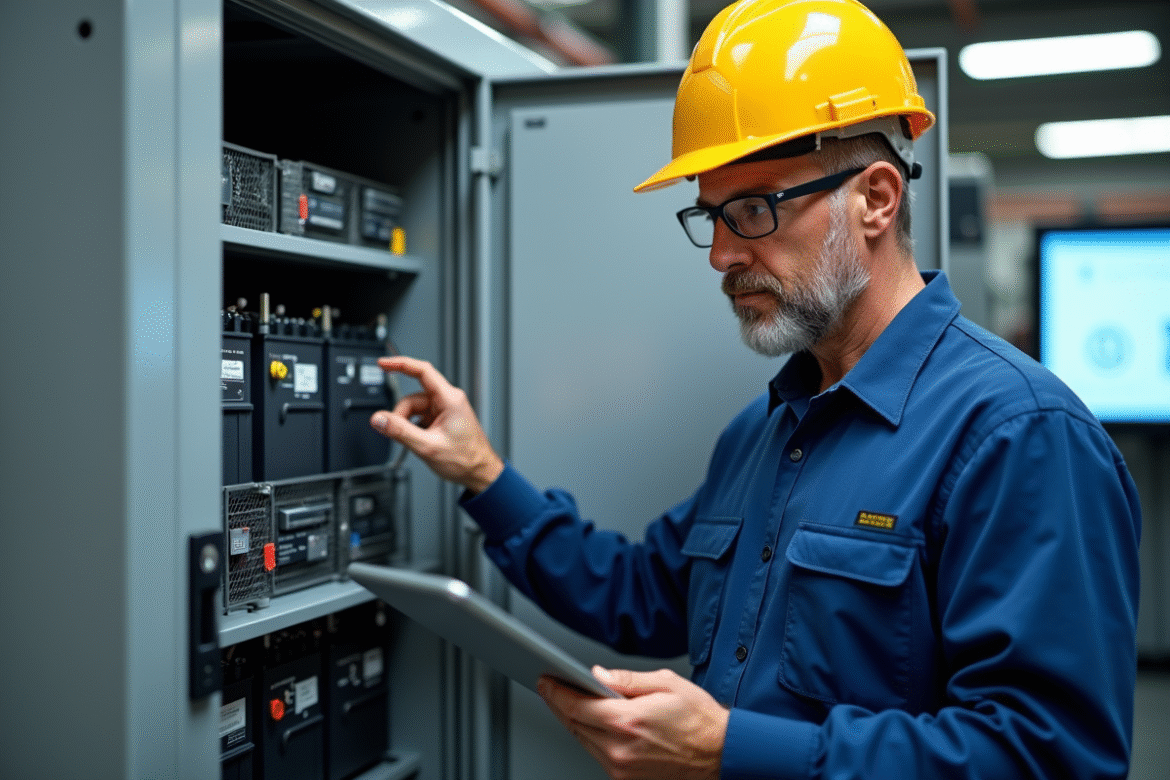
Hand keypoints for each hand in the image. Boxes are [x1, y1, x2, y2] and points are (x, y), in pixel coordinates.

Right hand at [369, 356, 503, 492]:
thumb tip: (379, 419)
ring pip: (414, 409)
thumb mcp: (428, 447)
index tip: (383, 363)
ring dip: (408, 425)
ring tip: (417, 442)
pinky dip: (415, 429)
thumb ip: (400, 432)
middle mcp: (448, 401)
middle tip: (399, 434)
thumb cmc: (466, 460)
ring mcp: (445, 410)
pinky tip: (420, 441)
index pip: (422, 371)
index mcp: (450, 399)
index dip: (400, 364)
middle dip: (402, 416)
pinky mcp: (442, 420)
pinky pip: (420, 418)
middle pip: (413, 398)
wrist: (479, 473)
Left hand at [537, 667, 727, 779]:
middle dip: (560, 704)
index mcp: (628, 721)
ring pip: (583, 741)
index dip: (556, 693)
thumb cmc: (699, 719)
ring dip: (573, 722)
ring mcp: (622, 768)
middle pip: (574, 725)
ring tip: (569, 702)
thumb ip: (626, 680)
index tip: (545, 681)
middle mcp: (620, 749)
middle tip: (551, 688)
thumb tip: (598, 675)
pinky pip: (598, 755)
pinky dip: (591, 738)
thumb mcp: (666, 683)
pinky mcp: (627, 779)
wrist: (721, 754)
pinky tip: (591, 724)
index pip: (576, 707)